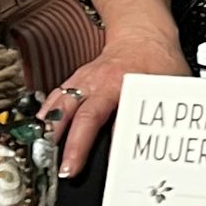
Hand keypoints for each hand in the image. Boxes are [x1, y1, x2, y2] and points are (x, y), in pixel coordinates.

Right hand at [43, 27, 188, 178]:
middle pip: (78, 114)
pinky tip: (39, 133)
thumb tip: (142, 142)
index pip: (111, 116)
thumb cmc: (158, 61)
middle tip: (66, 169)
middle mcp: (96, 82)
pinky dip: (46, 117)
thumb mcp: (167, 86)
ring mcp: (82, 81)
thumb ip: (156, 110)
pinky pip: (55, 99)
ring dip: (50, 131)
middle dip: (70, 143)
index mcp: (120, 82)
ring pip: (60, 105)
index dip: (106, 141)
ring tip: (43, 155)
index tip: (104, 163)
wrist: (142, 35)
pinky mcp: (75, 82)